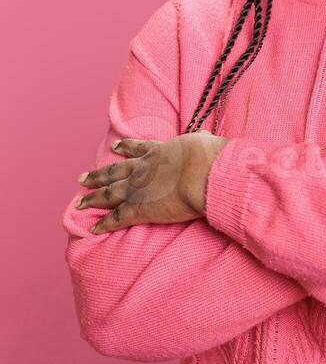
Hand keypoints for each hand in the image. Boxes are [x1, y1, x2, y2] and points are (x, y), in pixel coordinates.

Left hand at [75, 131, 230, 233]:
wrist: (202, 172)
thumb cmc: (208, 157)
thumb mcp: (204, 142)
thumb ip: (202, 139)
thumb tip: (205, 134)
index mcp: (159, 151)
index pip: (137, 150)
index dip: (124, 148)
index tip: (114, 147)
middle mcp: (143, 168)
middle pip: (114, 172)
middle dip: (98, 176)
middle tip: (82, 178)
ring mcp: (138, 188)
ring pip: (108, 193)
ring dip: (93, 197)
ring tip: (80, 202)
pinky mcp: (139, 209)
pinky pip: (117, 217)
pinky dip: (105, 224)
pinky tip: (94, 229)